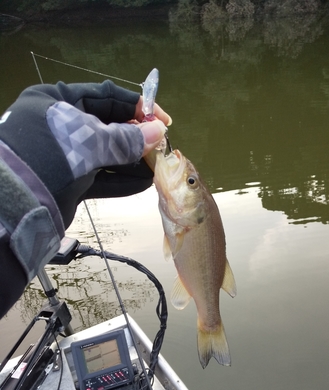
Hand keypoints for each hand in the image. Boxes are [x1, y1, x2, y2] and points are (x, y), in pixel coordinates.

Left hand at [0, 80, 171, 227]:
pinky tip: (143, 183)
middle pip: (109, 127)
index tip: (162, 122)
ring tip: (157, 169)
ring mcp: (65, 155)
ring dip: (133, 163)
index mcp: (58, 100)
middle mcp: (62, 125)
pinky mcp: (69, 181)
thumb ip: (126, 138)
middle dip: (137, 139)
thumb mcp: (90, 141)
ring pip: (106, 155)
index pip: (107, 96)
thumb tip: (158, 132)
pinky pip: (101, 178)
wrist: (15, 203)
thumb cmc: (50, 155)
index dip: (138, 107)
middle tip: (160, 149)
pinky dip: (121, 181)